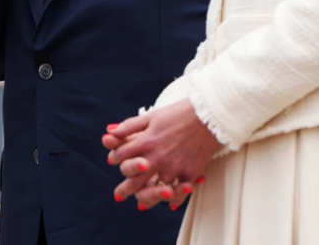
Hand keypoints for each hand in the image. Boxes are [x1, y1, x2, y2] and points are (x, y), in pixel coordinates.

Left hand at [102, 99, 219, 206]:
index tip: (113, 160)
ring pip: (156, 190)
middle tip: (119, 196)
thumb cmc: (178, 113)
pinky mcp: (190, 173)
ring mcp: (174, 168)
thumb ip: (130, 126)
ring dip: (148, 198)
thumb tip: (110, 131)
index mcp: (145, 142)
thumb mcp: (151, 116)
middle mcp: (157, 158)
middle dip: (124, 189)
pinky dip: (175, 199)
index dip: (115, 157)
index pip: (121, 155)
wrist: (208, 115)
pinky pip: (180, 192)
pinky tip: (170, 204)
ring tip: (142, 205)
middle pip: (135, 180)